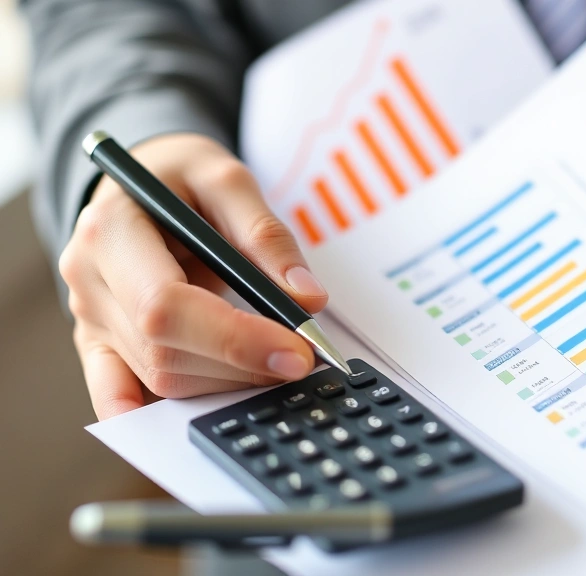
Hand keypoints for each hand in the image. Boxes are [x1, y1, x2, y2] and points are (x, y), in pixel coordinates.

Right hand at [61, 133, 328, 419]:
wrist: (139, 181)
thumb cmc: (181, 177)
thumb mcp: (225, 178)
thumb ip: (266, 234)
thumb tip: (307, 299)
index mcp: (112, 231)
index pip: (168, 306)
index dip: (235, 338)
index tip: (298, 350)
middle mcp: (90, 279)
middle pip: (164, 350)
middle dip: (242, 365)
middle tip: (304, 359)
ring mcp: (89, 316)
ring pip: (159, 376)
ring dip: (226, 381)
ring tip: (276, 363)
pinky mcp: (97, 342)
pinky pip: (117, 392)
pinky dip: (152, 417)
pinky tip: (188, 424)